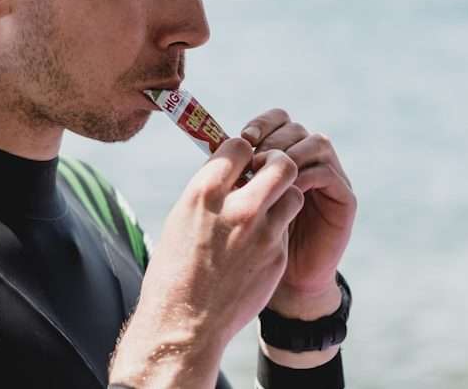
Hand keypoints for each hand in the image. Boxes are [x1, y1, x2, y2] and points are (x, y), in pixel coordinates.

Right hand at [109, 137, 304, 387]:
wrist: (184, 322)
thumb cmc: (174, 270)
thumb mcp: (181, 219)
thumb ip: (210, 192)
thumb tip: (231, 171)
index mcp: (205, 193)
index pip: (239, 145)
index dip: (243, 149)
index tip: (241, 159)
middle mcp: (238, 208)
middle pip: (280, 163)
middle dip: (277, 163)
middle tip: (268, 174)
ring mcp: (262, 233)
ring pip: (293, 193)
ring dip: (283, 195)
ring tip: (266, 209)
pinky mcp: (277, 256)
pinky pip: (286, 227)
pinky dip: (277, 228)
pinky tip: (257, 244)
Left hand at [241, 109, 355, 318]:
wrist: (276, 284)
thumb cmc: (246, 243)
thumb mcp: (236, 202)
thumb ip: (233, 172)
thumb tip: (213, 142)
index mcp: (281, 156)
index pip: (277, 120)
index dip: (261, 123)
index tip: (242, 138)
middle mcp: (307, 162)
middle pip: (296, 128)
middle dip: (274, 137)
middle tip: (255, 156)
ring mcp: (329, 179)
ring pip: (316, 143)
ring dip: (290, 153)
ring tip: (269, 172)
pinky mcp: (344, 200)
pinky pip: (329, 173)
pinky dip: (307, 174)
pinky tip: (287, 189)